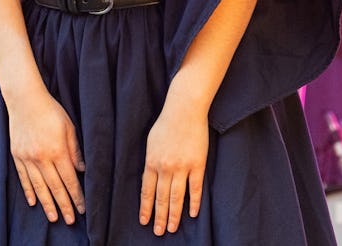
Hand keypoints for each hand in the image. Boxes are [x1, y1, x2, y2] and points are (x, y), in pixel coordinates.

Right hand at [6, 87, 85, 223]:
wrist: (25, 100)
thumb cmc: (51, 110)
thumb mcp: (69, 128)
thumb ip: (75, 150)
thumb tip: (81, 170)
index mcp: (57, 151)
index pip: (69, 180)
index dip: (76, 196)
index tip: (82, 208)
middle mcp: (41, 158)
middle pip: (55, 187)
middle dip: (64, 205)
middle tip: (70, 220)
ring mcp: (27, 158)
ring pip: (39, 187)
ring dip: (47, 204)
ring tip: (53, 217)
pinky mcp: (17, 155)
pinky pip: (23, 178)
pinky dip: (29, 192)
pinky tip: (33, 202)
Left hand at [139, 101, 208, 235]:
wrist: (184, 109)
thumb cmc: (166, 123)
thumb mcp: (151, 142)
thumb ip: (151, 161)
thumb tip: (149, 179)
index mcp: (151, 161)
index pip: (147, 191)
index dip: (146, 208)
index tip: (144, 221)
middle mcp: (165, 167)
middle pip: (162, 198)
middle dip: (159, 217)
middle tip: (158, 232)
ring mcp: (182, 167)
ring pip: (177, 197)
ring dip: (174, 215)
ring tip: (172, 228)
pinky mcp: (197, 164)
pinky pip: (195, 188)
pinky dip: (194, 202)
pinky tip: (192, 214)